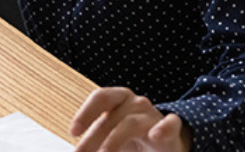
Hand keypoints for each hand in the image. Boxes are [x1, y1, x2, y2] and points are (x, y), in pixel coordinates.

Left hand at [71, 87, 191, 151]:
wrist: (163, 145)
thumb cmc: (130, 137)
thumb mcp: (108, 135)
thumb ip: (93, 141)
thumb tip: (77, 151)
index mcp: (119, 99)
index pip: (101, 97)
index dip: (85, 113)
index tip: (73, 132)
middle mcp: (136, 103)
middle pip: (112, 117)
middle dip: (93, 138)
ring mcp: (154, 115)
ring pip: (131, 123)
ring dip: (114, 141)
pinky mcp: (171, 129)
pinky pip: (170, 124)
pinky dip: (163, 128)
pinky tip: (155, 136)